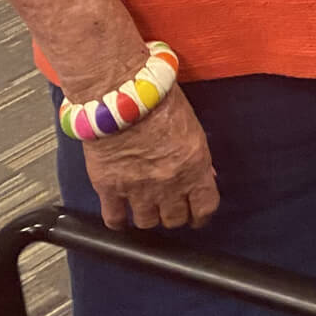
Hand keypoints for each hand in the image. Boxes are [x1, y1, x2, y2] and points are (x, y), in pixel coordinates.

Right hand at [81, 85, 219, 230]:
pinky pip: (114, 219)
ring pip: (147, 223)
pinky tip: (120, 214)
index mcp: (194, 166)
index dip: (201, 214)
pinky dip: (117, 221)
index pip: (205, 207)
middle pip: (175, 220)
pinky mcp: (109, 188)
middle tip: (170, 207)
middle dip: (174, 215)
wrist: (120, 92)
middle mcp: (169, 183)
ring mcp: (138, 189)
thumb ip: (198, 157)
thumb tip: (205, 176)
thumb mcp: (192, 126)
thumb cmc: (158, 99)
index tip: (196, 215)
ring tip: (145, 206)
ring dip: (147, 216)